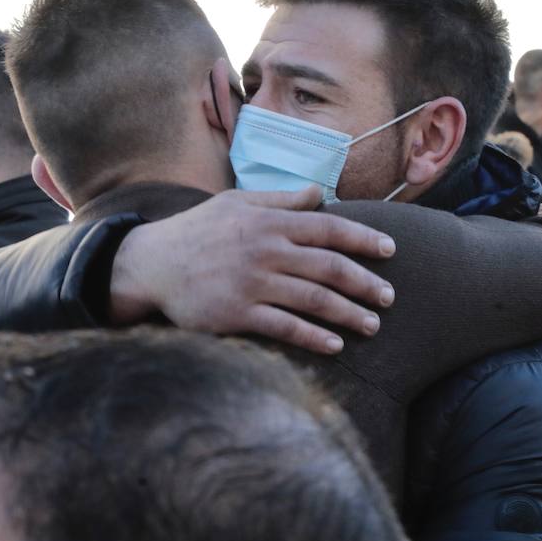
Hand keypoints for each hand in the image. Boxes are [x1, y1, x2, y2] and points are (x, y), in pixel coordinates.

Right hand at [109, 186, 396, 353]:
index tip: (391, 250)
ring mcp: (252, 283)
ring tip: (373, 325)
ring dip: (349, 313)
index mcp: (269, 222)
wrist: (150, 263)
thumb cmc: (198, 231)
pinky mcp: (237, 313)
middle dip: (365, 283)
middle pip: (329, 267)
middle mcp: (265, 250)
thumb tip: (319, 195)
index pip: (328, 228)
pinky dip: (314, 337)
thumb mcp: (237, 203)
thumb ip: (280, 200)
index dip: (364, 239)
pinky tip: (336, 345)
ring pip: (314, 299)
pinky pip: (285, 327)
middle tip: (390, 297)